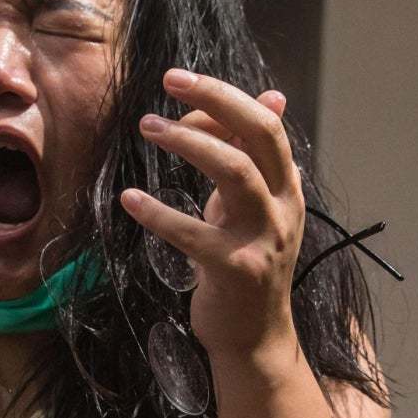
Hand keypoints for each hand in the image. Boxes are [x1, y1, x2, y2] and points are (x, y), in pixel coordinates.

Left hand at [119, 70, 302, 362]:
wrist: (255, 337)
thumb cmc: (247, 264)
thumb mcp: (258, 206)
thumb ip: (257, 156)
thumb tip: (273, 96)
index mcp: (286, 188)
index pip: (266, 126)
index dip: (226, 96)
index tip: (182, 80)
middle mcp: (282, 208)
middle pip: (257, 137)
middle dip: (214, 102)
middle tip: (168, 83)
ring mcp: (262, 240)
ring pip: (234, 172)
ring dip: (189, 143)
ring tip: (150, 127)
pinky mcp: (234, 271)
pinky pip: (191, 233)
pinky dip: (158, 212)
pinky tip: (130, 198)